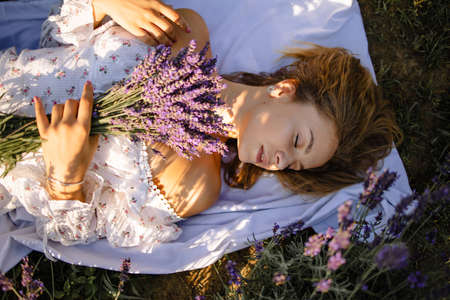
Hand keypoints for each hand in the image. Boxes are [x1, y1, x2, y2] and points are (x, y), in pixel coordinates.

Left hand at [34, 81, 98, 200]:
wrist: (65, 175)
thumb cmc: (82, 161)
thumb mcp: (93, 144)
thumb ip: (93, 128)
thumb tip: (93, 115)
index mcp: (82, 128)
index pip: (86, 104)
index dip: (88, 92)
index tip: (88, 84)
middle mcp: (67, 125)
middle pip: (71, 102)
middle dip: (76, 103)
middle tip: (79, 110)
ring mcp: (54, 128)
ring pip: (58, 106)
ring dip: (64, 107)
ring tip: (67, 115)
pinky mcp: (44, 133)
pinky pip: (40, 116)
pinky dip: (38, 107)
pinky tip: (37, 99)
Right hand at [93, 0, 189, 45]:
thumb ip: (160, 4)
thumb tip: (171, 8)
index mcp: (156, 4)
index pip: (175, 16)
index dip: (184, 25)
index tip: (188, 31)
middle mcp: (151, 13)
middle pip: (168, 29)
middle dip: (174, 36)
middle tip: (175, 41)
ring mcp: (143, 21)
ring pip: (160, 36)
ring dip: (166, 42)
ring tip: (168, 46)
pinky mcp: (134, 28)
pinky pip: (148, 40)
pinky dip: (155, 44)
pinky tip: (157, 46)